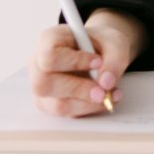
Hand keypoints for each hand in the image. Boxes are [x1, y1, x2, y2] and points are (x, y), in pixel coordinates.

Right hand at [29, 9, 143, 117]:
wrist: (101, 54)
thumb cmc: (101, 44)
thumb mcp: (115, 44)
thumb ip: (114, 60)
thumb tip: (106, 83)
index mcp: (48, 40)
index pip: (49, 55)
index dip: (73, 62)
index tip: (98, 62)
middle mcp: (38, 64)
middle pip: (44, 84)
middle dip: (78, 90)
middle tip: (104, 90)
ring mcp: (42, 87)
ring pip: (57, 104)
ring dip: (88, 103)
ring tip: (111, 94)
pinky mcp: (50, 105)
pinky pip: (67, 114)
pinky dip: (89, 109)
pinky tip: (105, 99)